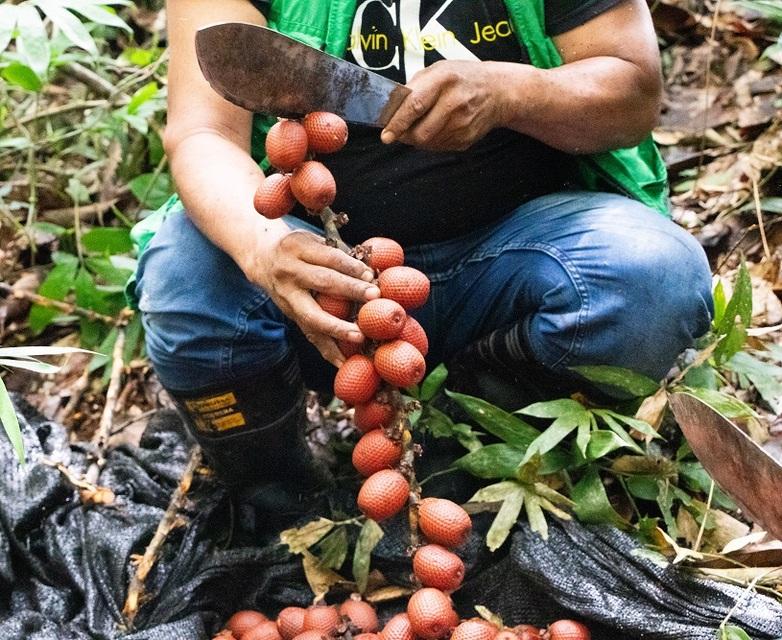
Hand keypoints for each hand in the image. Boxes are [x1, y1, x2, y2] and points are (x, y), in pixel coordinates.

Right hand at [244, 230, 378, 366]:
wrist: (263, 260)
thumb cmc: (299, 249)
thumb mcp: (313, 241)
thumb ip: (338, 253)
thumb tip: (371, 271)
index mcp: (297, 248)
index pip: (329, 257)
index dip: (351, 266)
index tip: (371, 274)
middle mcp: (289, 272)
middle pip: (323, 282)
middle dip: (350, 290)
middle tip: (374, 297)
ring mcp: (288, 296)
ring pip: (312, 315)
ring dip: (337, 328)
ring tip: (359, 336)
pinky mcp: (291, 315)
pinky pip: (309, 334)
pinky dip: (327, 350)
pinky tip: (343, 362)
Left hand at [381, 60, 505, 151]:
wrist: (498, 92)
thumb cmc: (463, 78)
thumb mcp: (439, 70)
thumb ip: (415, 86)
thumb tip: (393, 107)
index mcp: (444, 79)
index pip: (415, 105)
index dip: (398, 123)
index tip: (386, 135)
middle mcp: (455, 103)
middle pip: (420, 132)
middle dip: (405, 135)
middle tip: (400, 130)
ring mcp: (462, 124)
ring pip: (428, 143)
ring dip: (418, 139)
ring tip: (423, 124)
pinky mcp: (466, 139)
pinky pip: (439, 147)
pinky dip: (432, 141)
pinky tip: (438, 128)